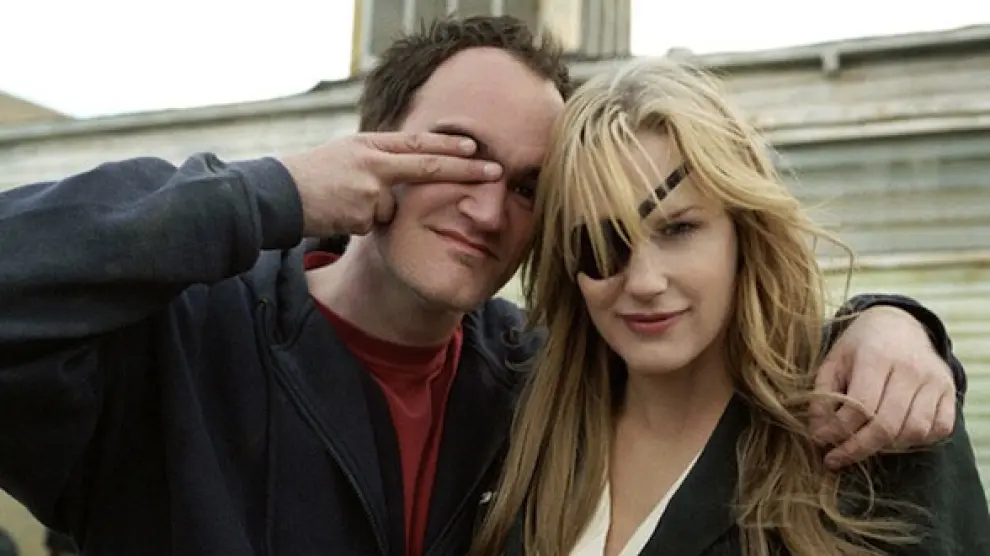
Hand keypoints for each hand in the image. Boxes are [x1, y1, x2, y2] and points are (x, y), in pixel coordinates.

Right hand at [281, 131, 502, 235]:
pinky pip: (372, 225)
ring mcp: (369, 188)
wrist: (278, 196)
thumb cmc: (311, 179)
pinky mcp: (363, 214)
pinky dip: (357, 224)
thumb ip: (377, 162)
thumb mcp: (345, 158)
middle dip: (465, 170)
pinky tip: (335, 214)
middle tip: (495, 170)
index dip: (449, 145)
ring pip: (391, 208)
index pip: (417, 143)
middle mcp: (373, 162)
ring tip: (341, 203)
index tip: (477, 147)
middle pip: (427, 166)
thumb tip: (407, 172)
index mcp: (369, 145)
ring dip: (372, 212)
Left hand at [809, 306, 955, 469]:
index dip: (838, 431)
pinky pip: (938, 429)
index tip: (820, 442)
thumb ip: (822, 396)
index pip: (861, 406)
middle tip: (836, 458)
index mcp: (877, 356)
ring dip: (886, 446)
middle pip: (887, 425)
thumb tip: (818, 433)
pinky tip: (894, 435)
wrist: (898, 324)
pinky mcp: (950, 391)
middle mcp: (911, 369)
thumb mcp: (833, 362)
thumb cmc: (859, 346)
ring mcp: (935, 381)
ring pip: (914, 432)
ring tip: (863, 442)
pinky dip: (916, 441)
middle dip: (858, 448)